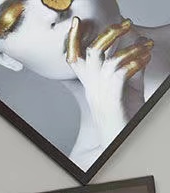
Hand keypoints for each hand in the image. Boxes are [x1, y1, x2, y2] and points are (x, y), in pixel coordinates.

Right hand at [66, 17, 153, 145]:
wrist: (120, 142)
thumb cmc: (124, 117)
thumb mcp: (129, 87)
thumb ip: (131, 68)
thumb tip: (138, 49)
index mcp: (92, 84)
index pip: (75, 59)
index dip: (74, 40)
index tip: (78, 23)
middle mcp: (93, 88)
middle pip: (91, 53)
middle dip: (108, 34)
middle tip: (126, 24)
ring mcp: (101, 95)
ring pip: (107, 61)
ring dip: (131, 48)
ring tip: (146, 46)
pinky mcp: (113, 100)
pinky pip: (119, 73)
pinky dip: (135, 62)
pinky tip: (145, 59)